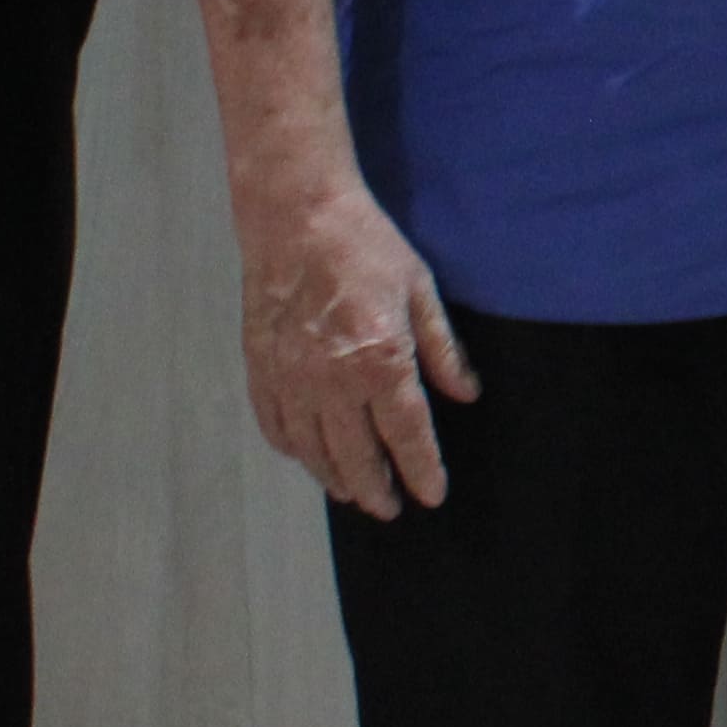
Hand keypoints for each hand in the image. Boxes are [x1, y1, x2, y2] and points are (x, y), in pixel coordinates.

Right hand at [235, 170, 474, 516]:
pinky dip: (293, 449)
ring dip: (334, 477)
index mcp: (380, 361)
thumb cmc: (366, 247)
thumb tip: (466, 395)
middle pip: (356, 456)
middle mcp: (332, 382)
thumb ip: (443, 350)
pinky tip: (308, 456)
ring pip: (312, 451)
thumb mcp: (420, 291)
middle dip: (377, 489)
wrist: (295, 217)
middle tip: (391, 508)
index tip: (431, 496)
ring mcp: (290, 379)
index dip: (421, 471)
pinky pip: (275, 426)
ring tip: (354, 492)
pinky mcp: (260, 369)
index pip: (406, 436)